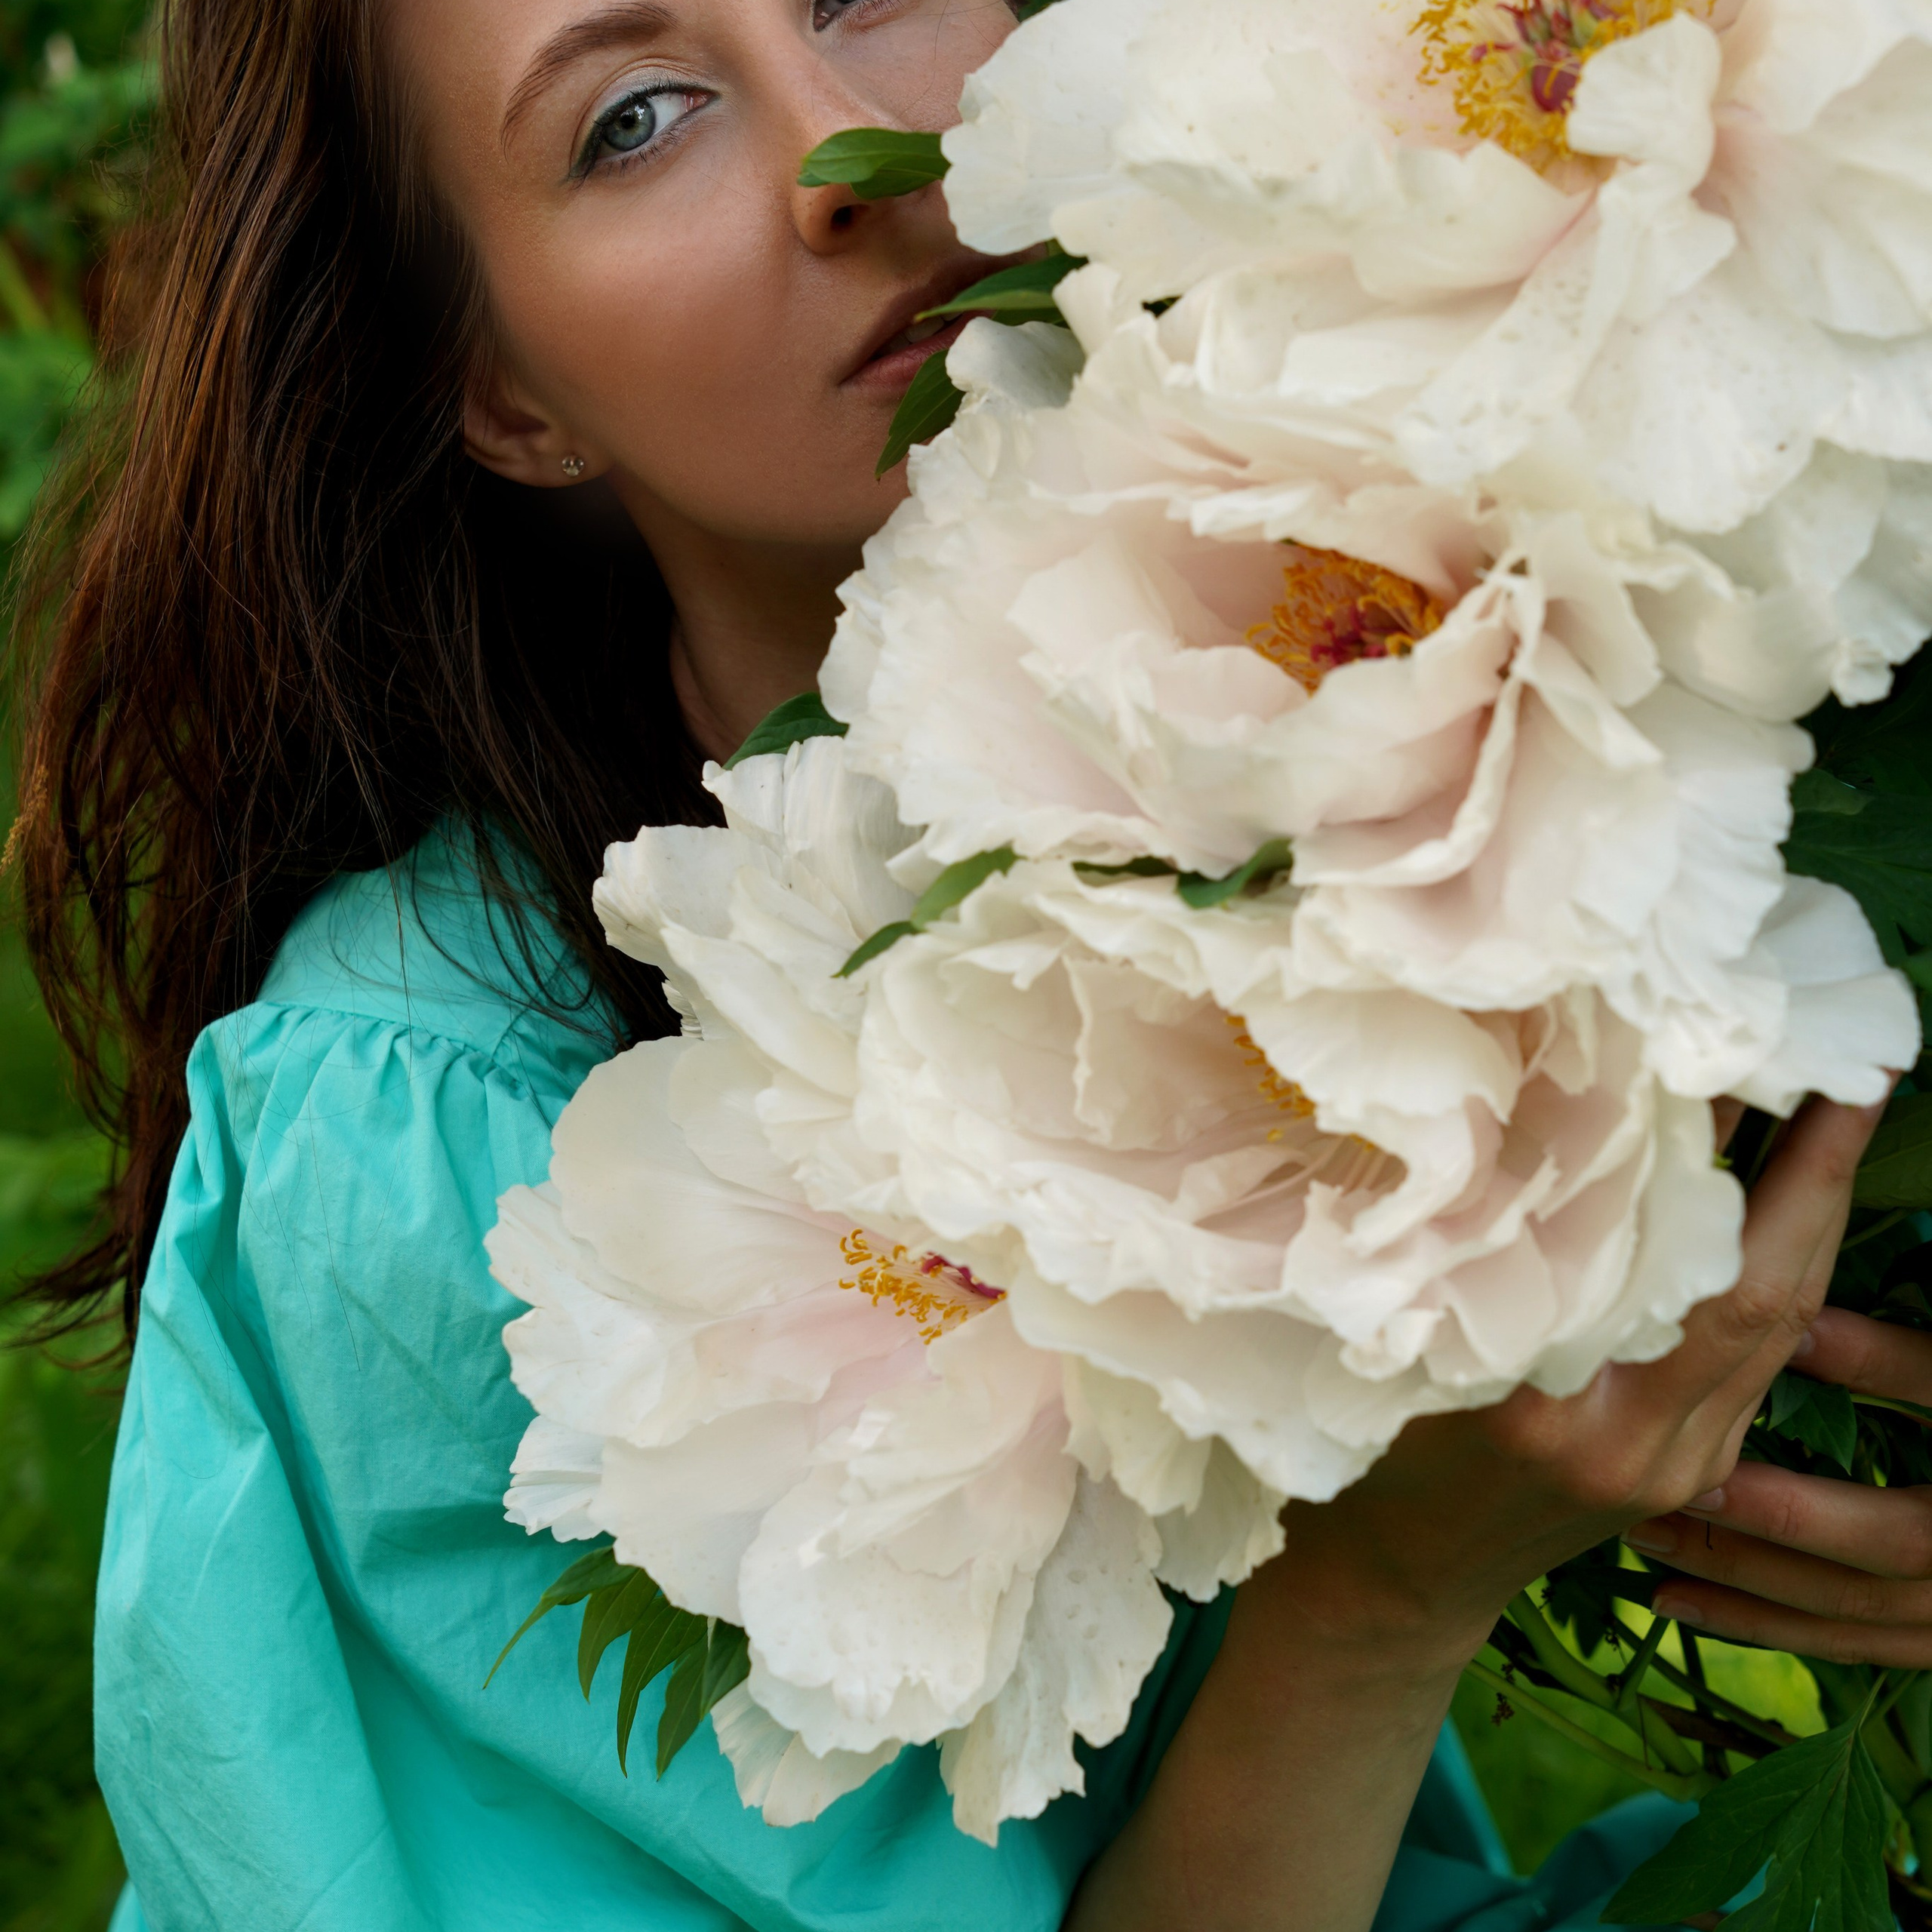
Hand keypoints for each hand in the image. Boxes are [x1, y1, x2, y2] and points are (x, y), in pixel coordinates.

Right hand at [1269, 1093, 1890, 1665]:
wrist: (1403, 1582)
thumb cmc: (1374, 1453)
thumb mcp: (1404, 1347)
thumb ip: (1478, 1258)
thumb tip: (1547, 1114)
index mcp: (1542, 1411)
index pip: (1649, 1258)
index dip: (1708, 1156)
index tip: (1729, 1054)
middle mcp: (1632, 1442)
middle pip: (1760, 1294)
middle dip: (1819, 1174)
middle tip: (1852, 1066)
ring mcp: (1681, 1465)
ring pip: (1783, 1324)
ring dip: (1819, 1212)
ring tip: (1839, 1108)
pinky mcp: (1698, 1467)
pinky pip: (1764, 1353)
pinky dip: (1785, 1263)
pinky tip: (1790, 1199)